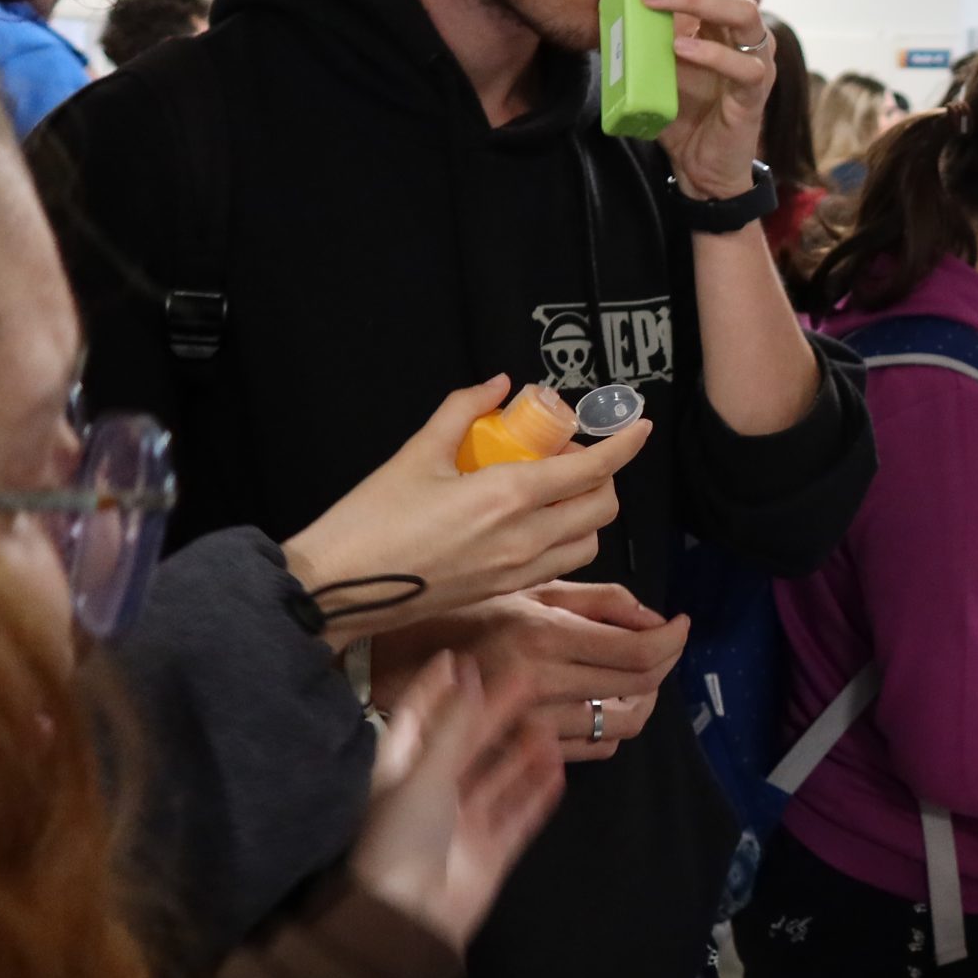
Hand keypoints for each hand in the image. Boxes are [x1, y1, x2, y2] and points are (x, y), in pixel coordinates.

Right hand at [282, 379, 652, 640]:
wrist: (338, 589)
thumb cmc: (370, 521)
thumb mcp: (415, 453)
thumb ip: (461, 411)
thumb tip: (497, 385)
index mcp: (507, 497)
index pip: (591, 470)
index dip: (624, 445)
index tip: (639, 427)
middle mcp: (525, 539)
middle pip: (602, 508)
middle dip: (602, 476)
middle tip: (567, 453)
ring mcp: (518, 572)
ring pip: (588, 542)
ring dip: (587, 511)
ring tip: (553, 489)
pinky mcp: (505, 593)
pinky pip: (559, 564)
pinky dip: (564, 538)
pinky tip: (532, 519)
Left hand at [351, 654, 563, 952]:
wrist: (409, 918)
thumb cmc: (404, 837)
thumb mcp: (424, 772)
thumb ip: (454, 725)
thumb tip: (468, 672)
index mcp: (400, 773)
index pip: (416, 720)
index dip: (436, 690)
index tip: (460, 657)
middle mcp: (431, 793)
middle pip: (466, 745)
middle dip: (494, 714)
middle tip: (528, 680)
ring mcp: (462, 824)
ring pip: (498, 779)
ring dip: (522, 753)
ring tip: (551, 725)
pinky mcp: (490, 851)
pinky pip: (518, 815)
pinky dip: (537, 793)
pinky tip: (559, 769)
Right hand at [372, 580, 689, 760]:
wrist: (386, 678)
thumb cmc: (452, 621)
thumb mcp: (521, 590)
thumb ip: (593, 600)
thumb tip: (650, 615)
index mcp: (543, 636)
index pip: (637, 652)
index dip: (672, 641)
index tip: (681, 624)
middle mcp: (543, 685)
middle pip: (638, 689)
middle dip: (664, 667)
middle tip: (664, 646)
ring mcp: (533, 726)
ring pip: (621, 725)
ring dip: (642, 701)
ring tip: (638, 679)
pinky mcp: (523, 755)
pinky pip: (593, 751)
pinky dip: (611, 729)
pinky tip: (604, 706)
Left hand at [610, 0, 773, 197]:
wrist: (700, 164)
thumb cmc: (678, 106)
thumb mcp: (646, 55)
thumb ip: (631, 18)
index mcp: (718, 10)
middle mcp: (741, 26)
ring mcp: (754, 56)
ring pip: (740, 10)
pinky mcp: (756, 91)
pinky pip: (744, 66)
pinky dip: (711, 54)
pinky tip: (679, 48)